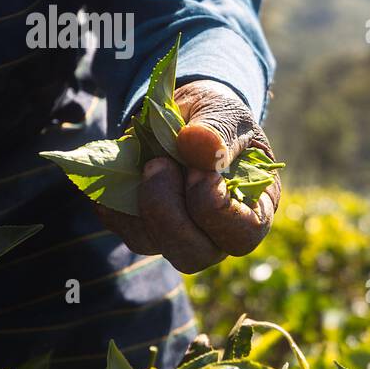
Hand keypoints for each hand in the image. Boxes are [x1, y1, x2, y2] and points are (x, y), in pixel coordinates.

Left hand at [96, 80, 280, 272]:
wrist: (185, 115)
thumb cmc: (218, 117)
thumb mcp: (227, 113)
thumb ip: (218, 131)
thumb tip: (200, 145)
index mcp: (254, 209)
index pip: (241, 235)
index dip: (215, 209)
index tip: (198, 168)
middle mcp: (217, 232)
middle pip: (194, 255)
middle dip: (168, 214)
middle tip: (158, 164)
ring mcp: (179, 234)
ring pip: (151, 243)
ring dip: (140, 200)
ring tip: (148, 159)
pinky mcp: (144, 227)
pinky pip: (121, 227)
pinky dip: (115, 199)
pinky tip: (128, 169)